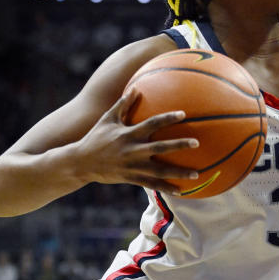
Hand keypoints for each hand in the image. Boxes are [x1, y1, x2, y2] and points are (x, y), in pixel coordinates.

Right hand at [76, 89, 199, 196]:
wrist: (81, 163)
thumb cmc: (96, 137)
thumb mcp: (107, 119)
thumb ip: (123, 104)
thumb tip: (136, 88)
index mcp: (129, 134)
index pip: (152, 123)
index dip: (167, 118)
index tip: (183, 114)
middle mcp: (133, 150)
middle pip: (160, 147)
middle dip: (179, 145)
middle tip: (197, 142)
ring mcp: (133, 166)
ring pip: (160, 170)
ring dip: (179, 172)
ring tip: (197, 174)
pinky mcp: (131, 179)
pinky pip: (152, 185)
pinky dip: (166, 188)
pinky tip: (181, 192)